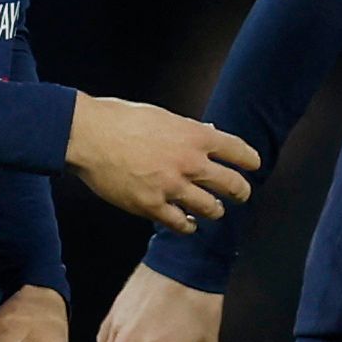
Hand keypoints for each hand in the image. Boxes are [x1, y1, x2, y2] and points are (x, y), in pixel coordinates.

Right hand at [64, 94, 259, 232]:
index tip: (253, 165)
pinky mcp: (152, 206)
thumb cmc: (120, 120)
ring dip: (215, 211)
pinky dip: (188, 226)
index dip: (250, 160)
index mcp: (193, 136)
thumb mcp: (161, 116)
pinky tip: (188, 224)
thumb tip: (209, 132)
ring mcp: (172, 187)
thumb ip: (188, 129)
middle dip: (241, 192)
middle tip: (241, 194)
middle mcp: (189, 163)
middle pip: (232, 184)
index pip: (237, 150)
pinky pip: (181, 224)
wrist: (88, 136)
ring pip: (211, 209)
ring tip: (213, 211)